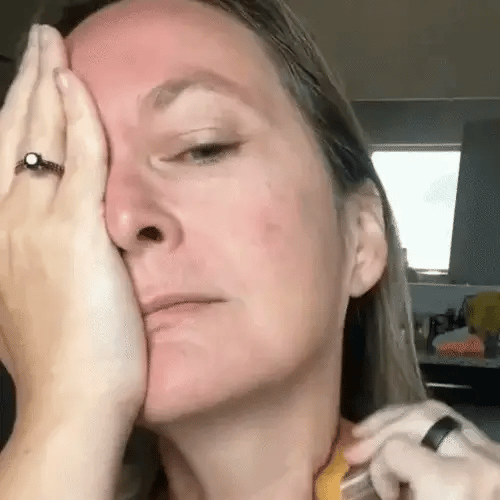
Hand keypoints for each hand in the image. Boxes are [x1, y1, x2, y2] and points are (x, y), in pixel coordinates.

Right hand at [0, 25, 146, 423]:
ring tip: (53, 49)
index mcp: (1, 238)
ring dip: (48, 86)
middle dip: (27, 84)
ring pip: (41, 138)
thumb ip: (40, 262)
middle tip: (39, 46)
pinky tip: (77, 86)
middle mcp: (7, 222)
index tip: (32, 87)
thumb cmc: (63, 360)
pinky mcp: (76, 234)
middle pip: (13, 136)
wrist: (71, 401)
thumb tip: (52, 242)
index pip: (6, 158)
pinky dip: (77, 120)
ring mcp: (37, 225)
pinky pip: (79, 162)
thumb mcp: (36, 301)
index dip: (18, 117)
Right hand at [343, 399, 499, 498]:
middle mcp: (476, 458)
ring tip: (372, 430)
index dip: (379, 470)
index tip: (383, 495)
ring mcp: (490, 452)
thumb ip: (391, 491)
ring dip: (398, 418)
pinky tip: (405, 431)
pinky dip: (424, 424)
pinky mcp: (495, 453)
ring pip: (436, 411)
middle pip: (415, 419)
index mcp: (453, 483)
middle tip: (355, 452)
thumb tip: (366, 476)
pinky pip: (453, 423)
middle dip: (379, 430)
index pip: (396, 449)